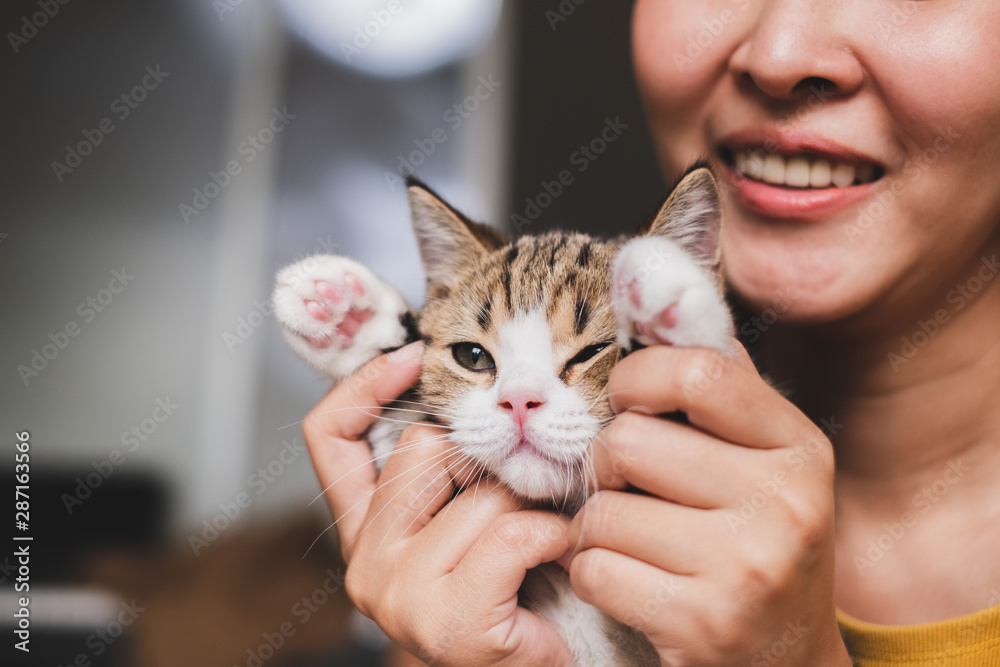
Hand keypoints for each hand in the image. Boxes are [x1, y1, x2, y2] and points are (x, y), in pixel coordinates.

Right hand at [303, 342, 573, 665]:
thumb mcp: (471, 514)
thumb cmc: (517, 590)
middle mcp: (365, 560)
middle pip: (423, 449)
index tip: (415, 355)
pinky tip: (559, 555)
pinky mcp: (447, 621)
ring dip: (533, 505)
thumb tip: (475, 388)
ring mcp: (398, 593)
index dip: (363, 385)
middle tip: (525, 487)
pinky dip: (554, 535)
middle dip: (488, 459)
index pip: (329, 438)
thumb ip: (454, 467)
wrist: (544, 665)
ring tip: (548, 536)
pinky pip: (514, 533)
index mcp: (364, 528)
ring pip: (480, 494)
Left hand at [567, 340, 851, 665]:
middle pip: (630, 441)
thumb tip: (670, 298)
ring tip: (629, 541)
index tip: (626, 399)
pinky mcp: (703, 623)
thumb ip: (723, 391)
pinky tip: (628, 582)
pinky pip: (596, 568)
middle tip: (625, 487)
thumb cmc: (758, 548)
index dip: (636, 376)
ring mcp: (746, 566)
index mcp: (798, 448)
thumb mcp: (765, 465)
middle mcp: (784, 502)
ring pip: (603, 510)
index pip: (698, 370)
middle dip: (605, 464)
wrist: (786, 663)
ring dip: (595, 527)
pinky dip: (593, 574)